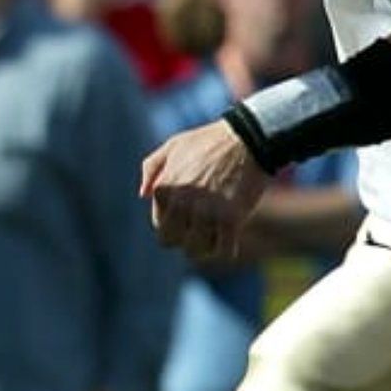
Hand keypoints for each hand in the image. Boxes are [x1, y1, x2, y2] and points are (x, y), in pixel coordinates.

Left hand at [140, 120, 271, 258]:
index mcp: (163, 188)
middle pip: (171, 242)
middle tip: (200, 230)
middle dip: (184, 238)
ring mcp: (205, 212)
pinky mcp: (231, 219)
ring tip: (215, 234)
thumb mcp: (172, 146)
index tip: (189, 216)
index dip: (174, 223)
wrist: (247, 139)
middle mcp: (180, 202)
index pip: (159, 225)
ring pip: (195, 250)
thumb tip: (142, 196)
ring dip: (205, 246)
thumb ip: (151, 169)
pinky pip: (223, 251)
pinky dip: (226, 250)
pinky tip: (230, 240)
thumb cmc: (208, 142)